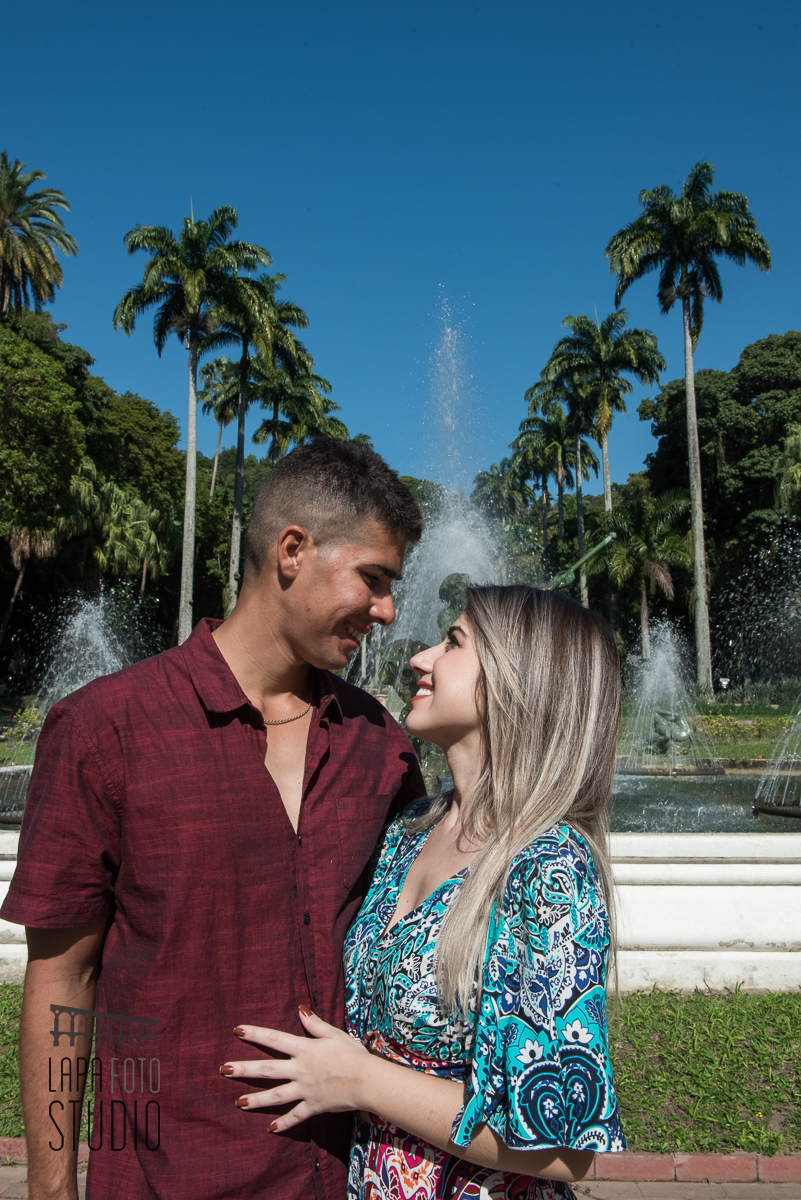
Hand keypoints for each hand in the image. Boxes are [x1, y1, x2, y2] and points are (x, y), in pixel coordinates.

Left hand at [221, 1006, 370, 1131]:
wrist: (367, 1080)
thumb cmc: (353, 1054)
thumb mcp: (334, 1034)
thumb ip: (315, 1024)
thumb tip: (300, 1009)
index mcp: (304, 1049)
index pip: (274, 1039)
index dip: (255, 1034)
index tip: (237, 1030)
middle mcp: (300, 1070)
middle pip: (267, 1069)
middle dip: (244, 1069)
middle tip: (224, 1070)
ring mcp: (305, 1090)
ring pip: (275, 1095)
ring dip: (256, 1099)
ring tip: (238, 1102)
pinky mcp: (313, 1106)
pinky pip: (295, 1117)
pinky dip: (283, 1123)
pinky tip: (270, 1128)